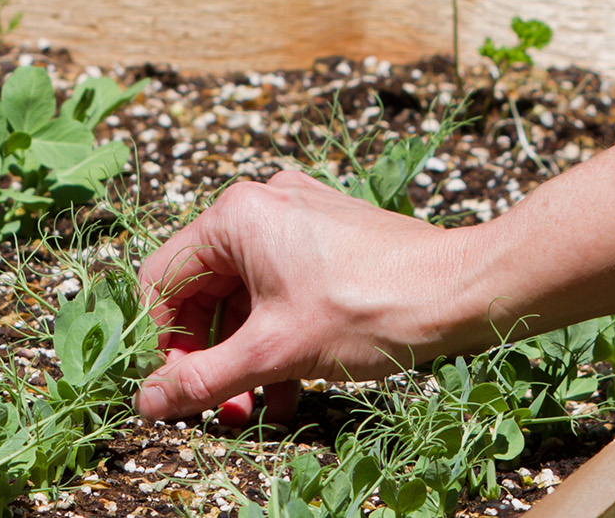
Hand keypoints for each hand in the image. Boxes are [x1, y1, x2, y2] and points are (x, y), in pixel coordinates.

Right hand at [132, 170, 489, 423]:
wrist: (466, 292)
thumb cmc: (371, 309)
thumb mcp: (274, 353)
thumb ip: (202, 378)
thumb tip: (148, 402)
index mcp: (235, 217)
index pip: (164, 281)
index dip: (161, 340)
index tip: (177, 385)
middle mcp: (262, 206)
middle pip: (205, 291)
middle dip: (209, 356)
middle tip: (220, 406)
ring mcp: (299, 219)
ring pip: (245, 297)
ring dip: (244, 356)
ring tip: (256, 408)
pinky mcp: (330, 238)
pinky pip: (281, 290)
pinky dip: (278, 336)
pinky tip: (292, 386)